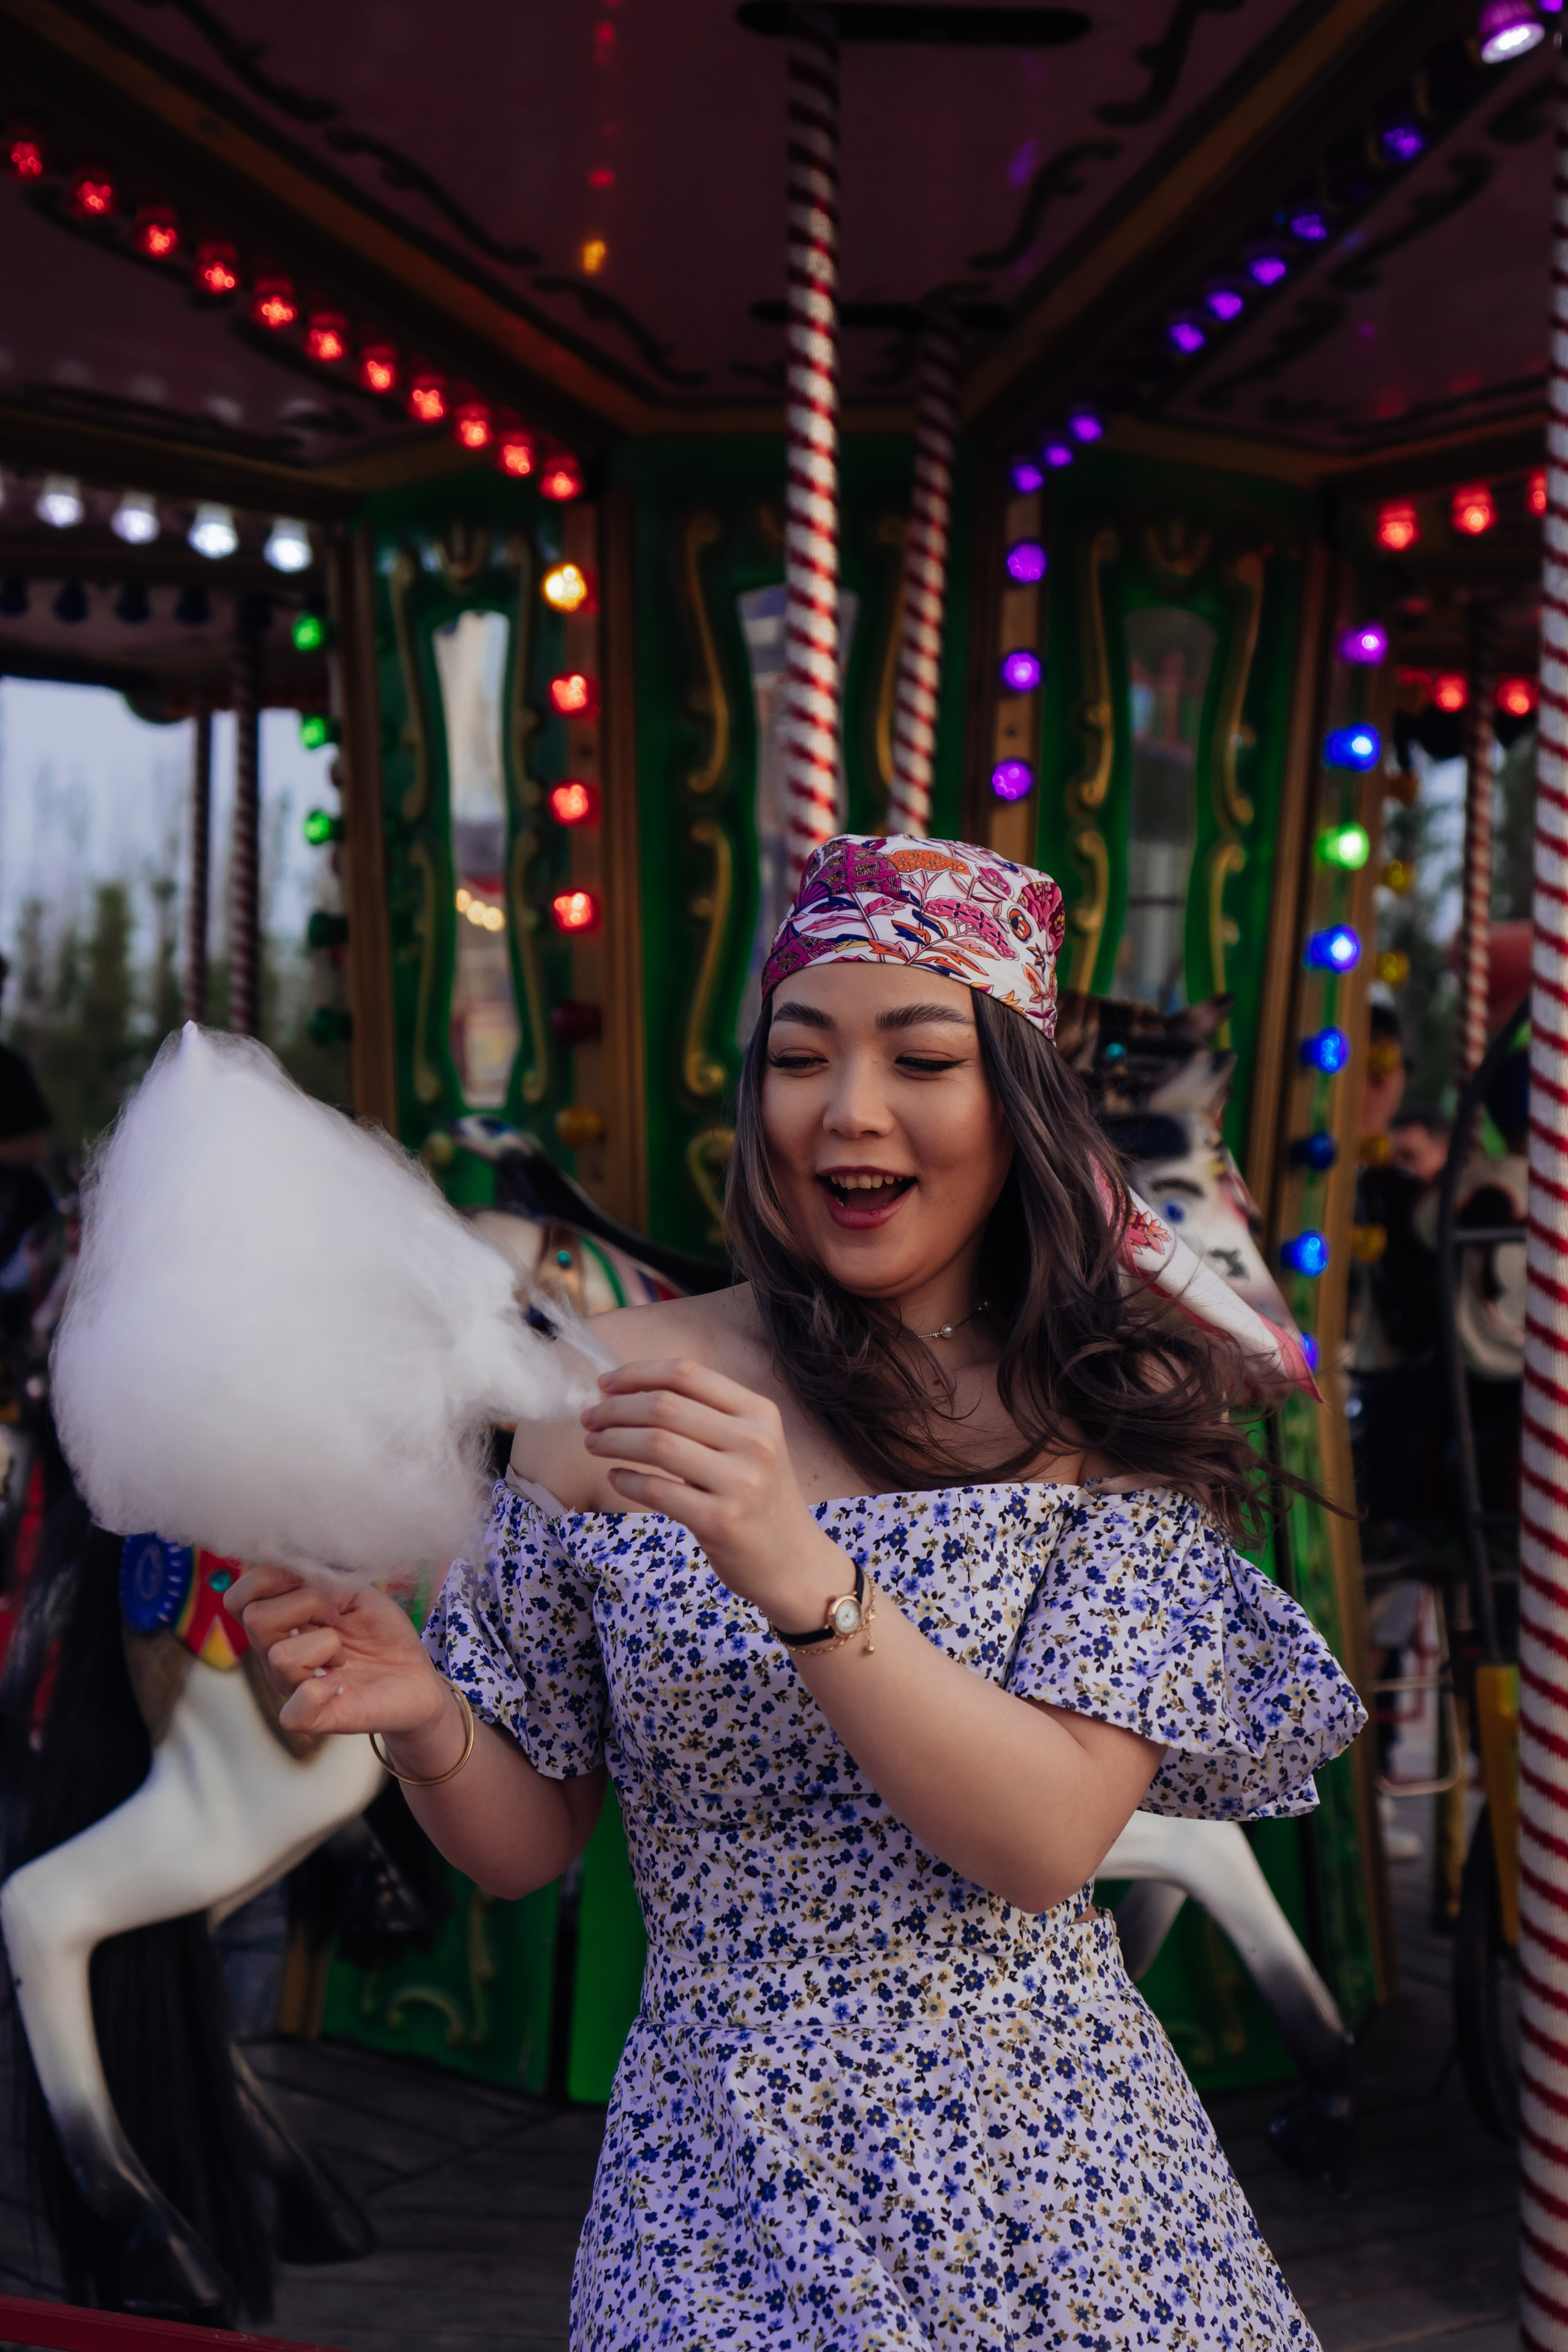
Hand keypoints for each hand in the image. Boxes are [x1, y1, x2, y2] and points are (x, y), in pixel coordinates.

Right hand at [226, 1563, 460, 1767]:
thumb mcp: (354, 1591)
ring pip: (280, 1656)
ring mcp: (292, 1687)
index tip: (317, 1584)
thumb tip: (293, 1574)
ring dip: (326, 1646)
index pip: (239, 1597)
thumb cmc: (380, 1631)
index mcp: (280, 1621)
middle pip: (254, 1617)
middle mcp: (275, 1654)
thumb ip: (318, 1580)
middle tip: (338, 1616)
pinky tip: (340, 1686)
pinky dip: (320, 1692)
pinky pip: (293, 1712)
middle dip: (308, 1604)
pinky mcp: (314, 1719)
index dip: (272, 1579)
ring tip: (344, 1656)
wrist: (415, 1674)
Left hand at [580, 1359, 844, 1624]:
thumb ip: (705, 1416)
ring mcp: (739, 1483)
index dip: (637, 1374)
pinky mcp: (720, 1522)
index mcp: (759, 1412)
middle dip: (615, 1409)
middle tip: (589, 1418)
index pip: (686, 1374)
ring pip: (656, 1443)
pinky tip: (615, 1477)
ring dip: (613, 1440)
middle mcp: (753, 1441)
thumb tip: (630, 1392)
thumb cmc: (759, 1497)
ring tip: (594, 1443)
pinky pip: (656, 1490)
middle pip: (664, 1406)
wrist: (794, 1562)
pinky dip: (625, 1480)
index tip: (604, 1384)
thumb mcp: (749, 1444)